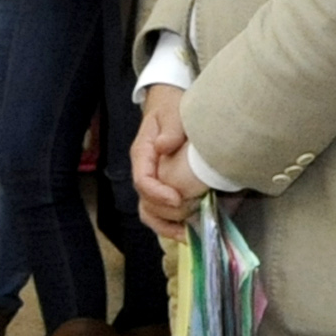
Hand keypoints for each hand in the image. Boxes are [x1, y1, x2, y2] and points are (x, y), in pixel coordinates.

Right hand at [130, 84, 207, 238]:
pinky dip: (170, 224)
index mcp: (143, 154)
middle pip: (145, 201)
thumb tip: (164, 146)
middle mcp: (144, 171)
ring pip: (149, 211)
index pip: (143, 180)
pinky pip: (160, 211)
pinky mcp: (163, 186)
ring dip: (167, 224)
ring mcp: (153, 181)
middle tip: (193, 210)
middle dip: (167, 212)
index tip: (178, 199)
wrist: (168, 104)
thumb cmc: (171, 107)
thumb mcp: (172, 113)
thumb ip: (170, 129)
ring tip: (188, 231)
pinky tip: (187, 231)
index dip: (158, 194)